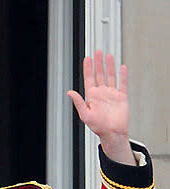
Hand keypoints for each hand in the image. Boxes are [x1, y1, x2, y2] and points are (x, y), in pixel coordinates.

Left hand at [67, 50, 134, 164]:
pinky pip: (122, 84)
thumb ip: (78, 102)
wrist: (112, 133)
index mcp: (92, 97)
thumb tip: (70, 92)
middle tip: (97, 52)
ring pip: (110, 76)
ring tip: (108, 56)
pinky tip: (122, 67)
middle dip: (98, 63)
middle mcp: (101, 93)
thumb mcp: (85, 114)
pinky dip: (122, 75)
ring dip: (109, 66)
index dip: (88, 68)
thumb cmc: (98, 127)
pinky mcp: (121, 97)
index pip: (89, 79)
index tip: (87, 59)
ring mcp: (112, 94)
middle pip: (100, 74)